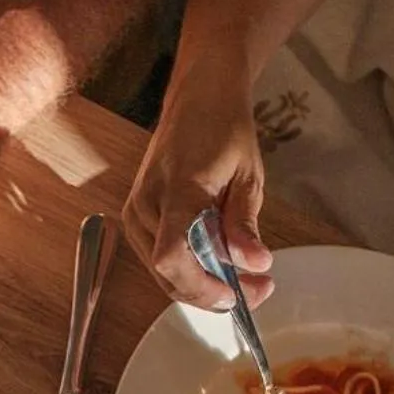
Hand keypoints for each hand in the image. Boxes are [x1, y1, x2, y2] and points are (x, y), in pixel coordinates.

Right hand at [124, 58, 273, 309]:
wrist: (197, 98)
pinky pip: (158, 259)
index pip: (172, 257)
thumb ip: (245, 224)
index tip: (236, 295)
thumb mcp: (248, 176)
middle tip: (258, 290)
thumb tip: (256, 265)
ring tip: (245, 277)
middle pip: (168, 274)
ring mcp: (135, 212)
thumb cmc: (225, 130)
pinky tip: (218, 263)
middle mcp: (147, 205)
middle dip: (212, 293)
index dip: (202, 287)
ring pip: (163, 273)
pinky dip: (189, 270)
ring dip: (202, 285)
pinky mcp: (135, 217)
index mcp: (178, 190)